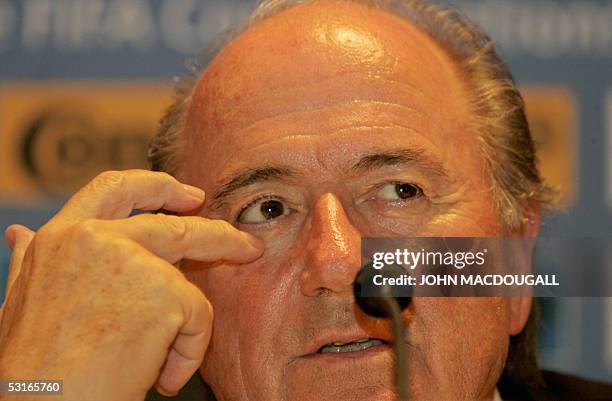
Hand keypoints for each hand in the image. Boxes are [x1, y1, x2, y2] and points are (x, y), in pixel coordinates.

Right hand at [0, 170, 263, 400]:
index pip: (114, 189)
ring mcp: (131, 261)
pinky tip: (161, 376)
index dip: (155, 187)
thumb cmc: (34, 366)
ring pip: (190, 280)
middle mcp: (96, 238)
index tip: (188, 196)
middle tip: (245, 244)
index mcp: (60, 237)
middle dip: (216, 234)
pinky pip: (199, 317)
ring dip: (189, 323)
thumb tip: (20, 232)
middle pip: (172, 224)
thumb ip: (30, 260)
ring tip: (163, 364)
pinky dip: (189, 351)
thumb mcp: (22, 300)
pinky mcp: (163, 293)